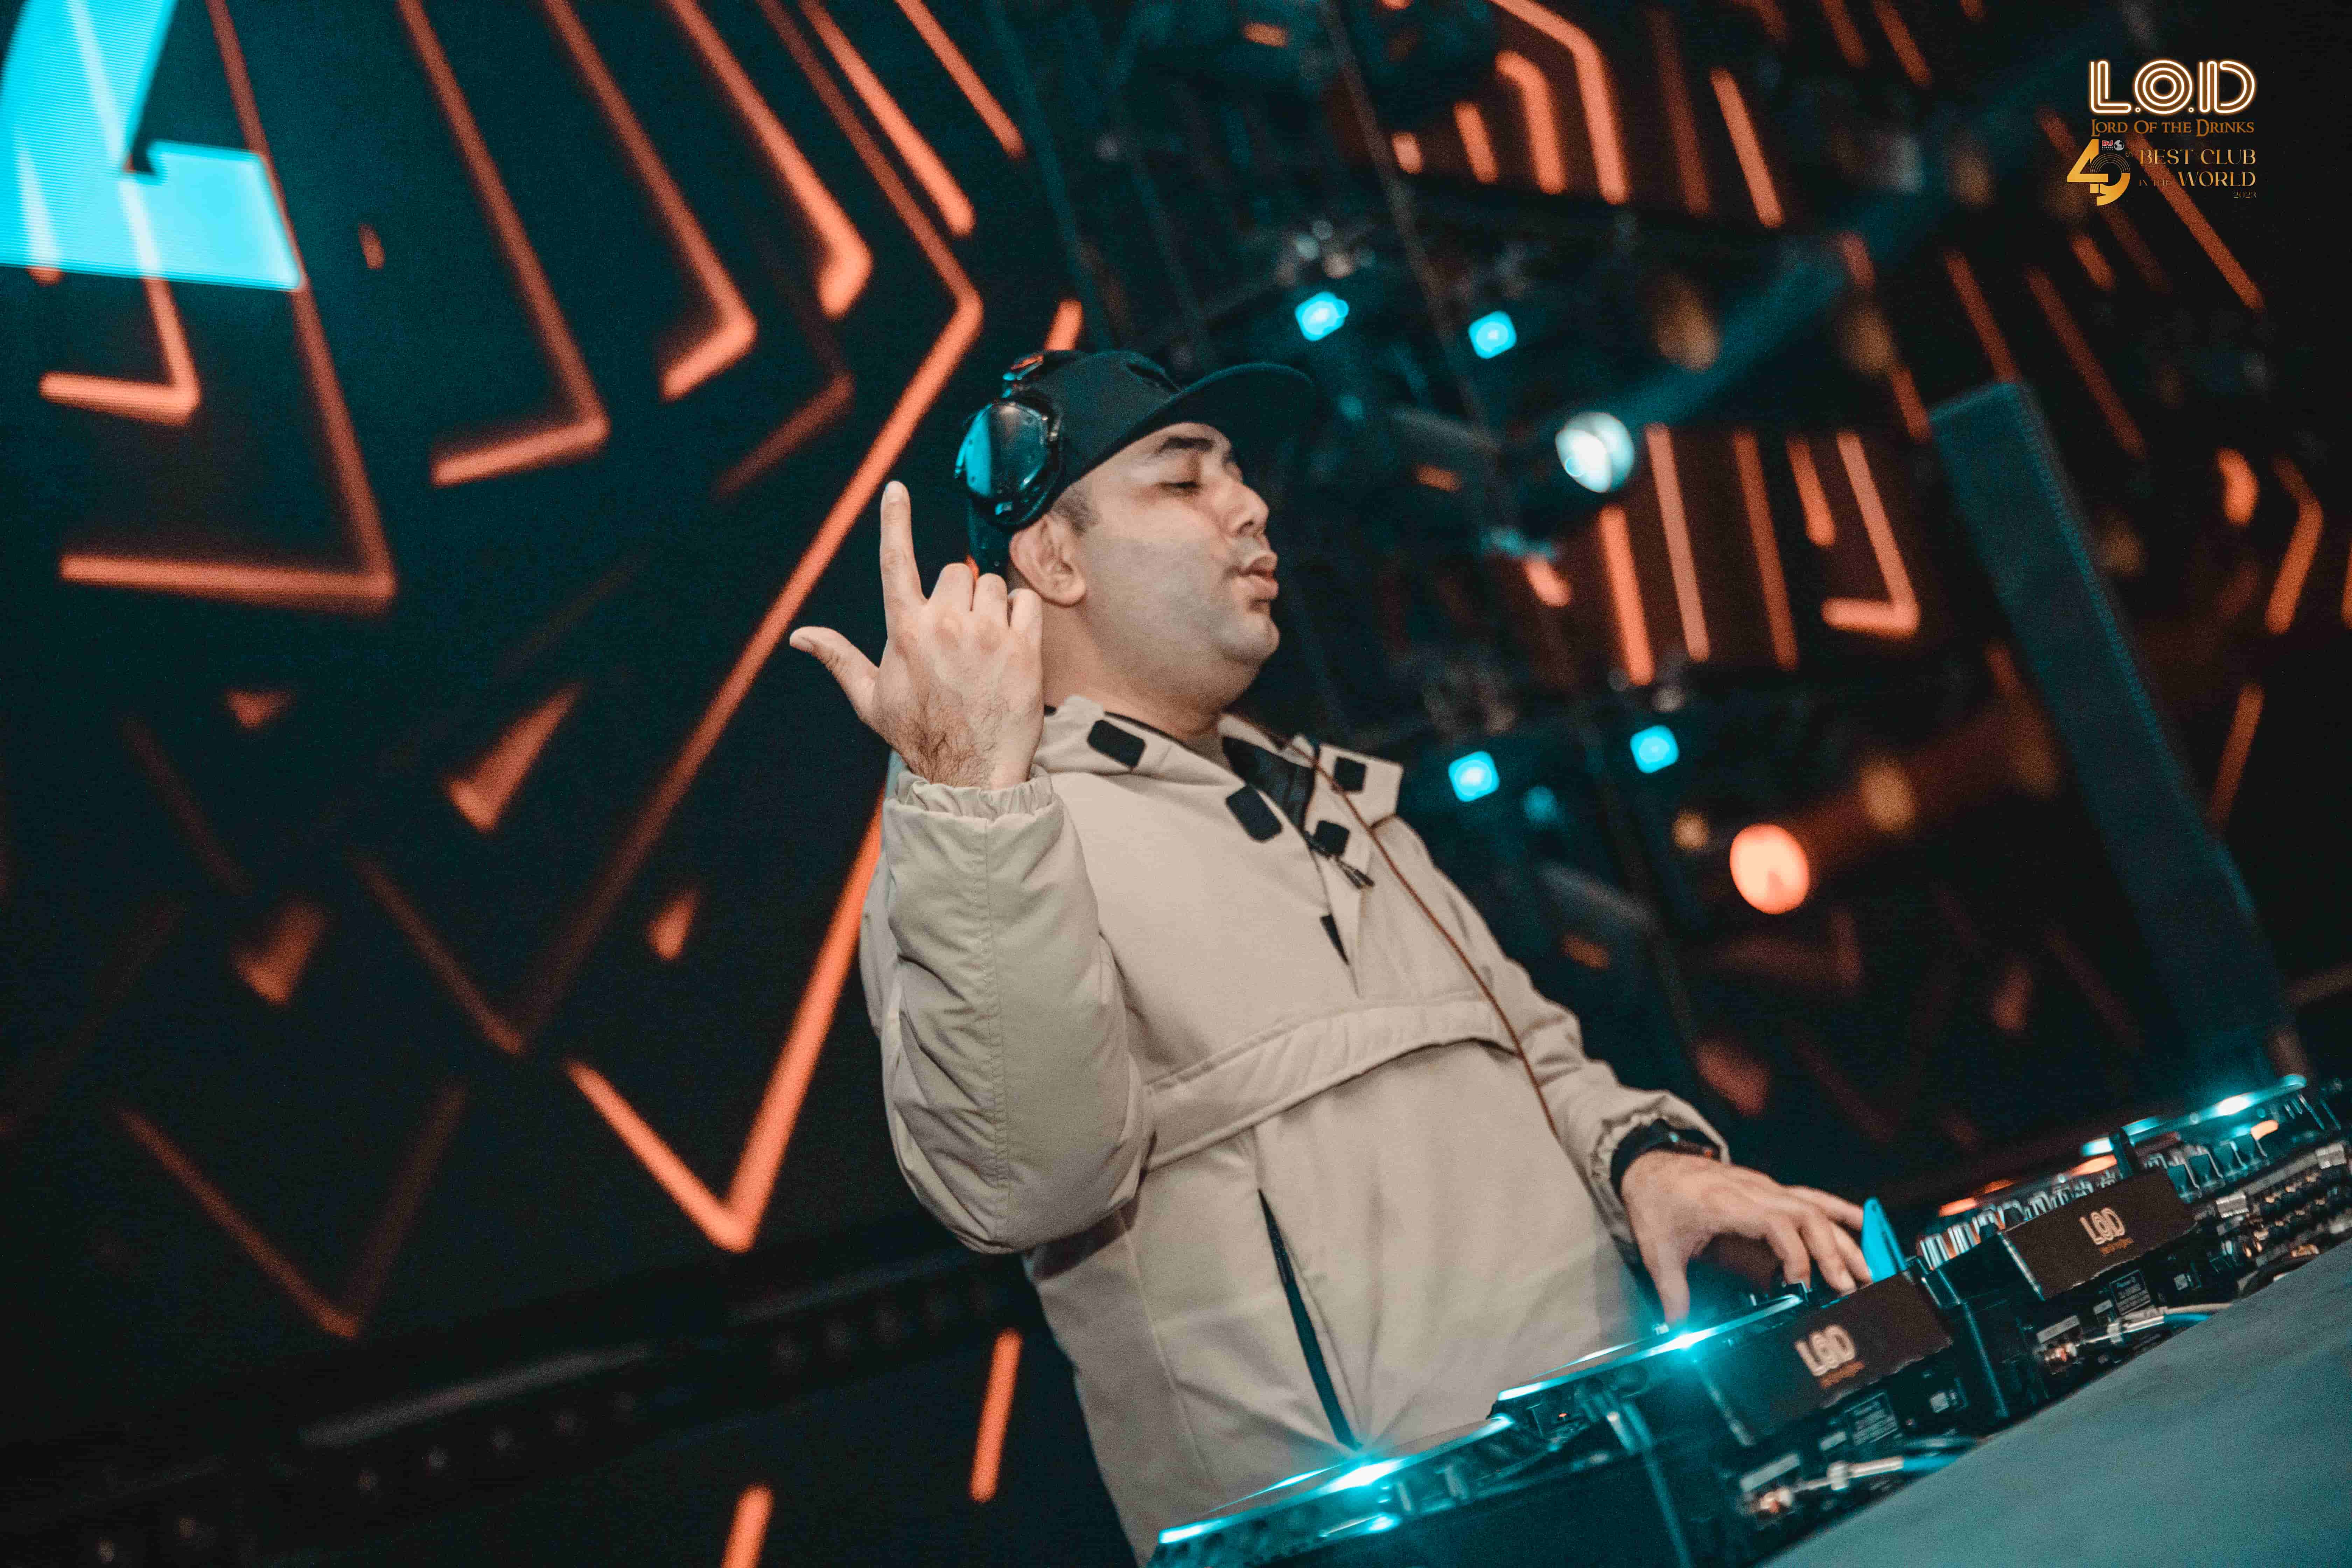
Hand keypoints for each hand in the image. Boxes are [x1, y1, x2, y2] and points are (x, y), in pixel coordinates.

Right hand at [788, 481, 1043, 788]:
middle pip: (956, 571)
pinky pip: (1026, 601)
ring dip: (990, 605)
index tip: (894, 489)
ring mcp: (987, 634)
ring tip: (983, 644)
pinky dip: (1021, 614)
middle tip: (958, 632)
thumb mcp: (872, 699)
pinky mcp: (1024, 648)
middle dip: (958, 593)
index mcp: (905, 631)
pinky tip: (1011, 641)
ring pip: (992, 584)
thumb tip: (799, 636)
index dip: (893, 521)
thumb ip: (839, 658)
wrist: (970, 773)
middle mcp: (945, 624)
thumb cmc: (919, 735)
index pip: (895, 562)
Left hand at [1619, 1152, 1871, 1323]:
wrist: (1648, 1165)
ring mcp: (1763, 1187)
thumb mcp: (1658, 1249)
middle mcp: (1751, 1191)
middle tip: (1848, 1287)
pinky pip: (1809, 1196)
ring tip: (1866, 1268)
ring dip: (1842, 1237)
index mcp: (1725, 1203)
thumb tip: (1676, 1330)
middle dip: (1831, 1252)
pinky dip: (1837, 1209)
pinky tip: (1862, 1222)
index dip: (1795, 1254)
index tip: (1802, 1285)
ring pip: (1813, 1207)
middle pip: (1805, 1216)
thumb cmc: (1655, 1203)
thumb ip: (1671, 1292)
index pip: (1775, 1223)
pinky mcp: (1767, 1188)